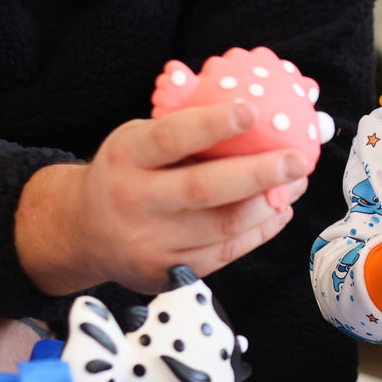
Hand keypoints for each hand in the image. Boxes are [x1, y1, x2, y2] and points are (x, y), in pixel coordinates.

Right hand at [15, 101, 310, 295]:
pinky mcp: (168, 273)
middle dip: (259, 174)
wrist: (84, 231)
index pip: (170, 138)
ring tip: (297, 183)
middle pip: (204, 189)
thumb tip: (257, 107)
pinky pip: (226, 252)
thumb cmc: (127, 173)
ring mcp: (150, 242)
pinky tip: (278, 210)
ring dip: (270, 203)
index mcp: (126, 156)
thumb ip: (185, 127)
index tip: (251, 112)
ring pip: (223, 227)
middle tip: (298, 160)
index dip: (212, 125)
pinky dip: (260, 231)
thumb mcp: (138, 140)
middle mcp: (134, 200)